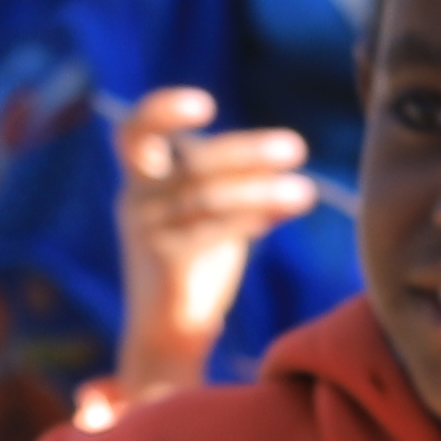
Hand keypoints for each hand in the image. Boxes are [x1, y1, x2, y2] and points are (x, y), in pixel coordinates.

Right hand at [103, 86, 317, 400]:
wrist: (168, 334)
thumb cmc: (194, 265)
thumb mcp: (212, 214)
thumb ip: (237, 184)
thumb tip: (287, 162)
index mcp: (142, 179)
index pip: (135, 131)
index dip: (163, 110)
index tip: (207, 106)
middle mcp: (136, 200)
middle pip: (193, 163)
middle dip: (246, 152)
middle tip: (296, 147)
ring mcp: (146, 232)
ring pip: (209, 198)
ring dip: (262, 190)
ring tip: (306, 190)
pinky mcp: (163, 264)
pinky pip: (211, 231)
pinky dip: (250, 217)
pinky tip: (282, 212)